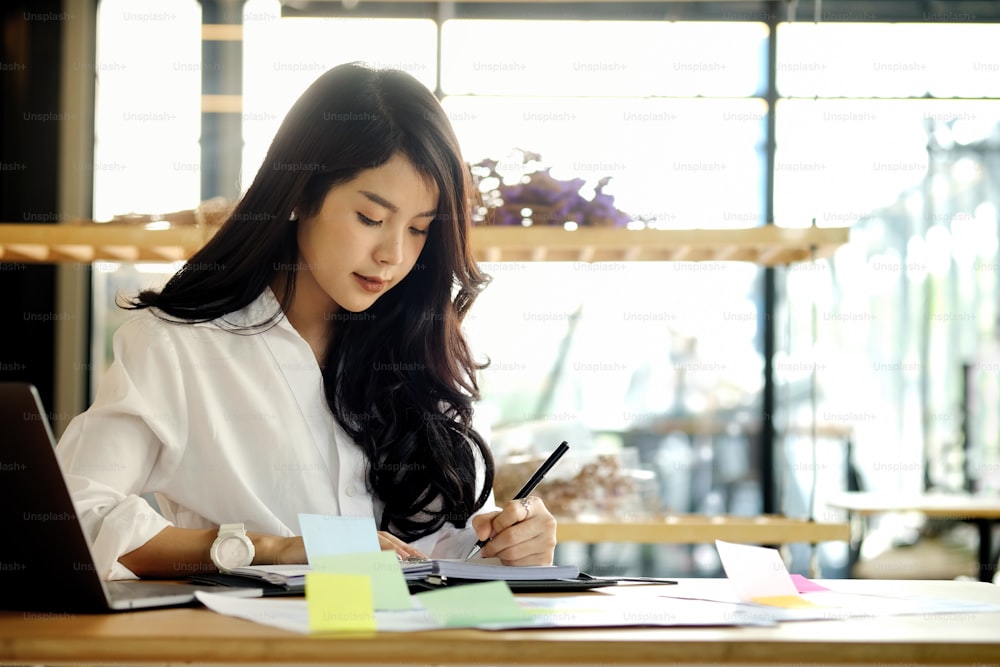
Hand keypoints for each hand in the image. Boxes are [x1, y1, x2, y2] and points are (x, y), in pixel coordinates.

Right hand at [261, 532, 425, 563]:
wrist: (283, 552)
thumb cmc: (310, 556)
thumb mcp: (338, 559)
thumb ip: (357, 561)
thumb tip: (382, 570)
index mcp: (356, 536)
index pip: (386, 540)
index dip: (404, 547)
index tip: (420, 558)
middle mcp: (352, 532)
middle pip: (385, 537)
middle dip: (405, 549)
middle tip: (422, 560)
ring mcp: (343, 534)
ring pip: (373, 539)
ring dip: (392, 549)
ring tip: (407, 560)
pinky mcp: (333, 540)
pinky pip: (355, 546)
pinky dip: (369, 552)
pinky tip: (379, 559)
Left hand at [471, 496, 556, 565]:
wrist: (528, 538)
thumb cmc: (511, 525)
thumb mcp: (496, 517)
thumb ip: (484, 521)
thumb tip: (483, 535)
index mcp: (534, 505)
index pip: (512, 511)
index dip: (497, 523)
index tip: (491, 531)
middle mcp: (546, 522)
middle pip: (511, 536)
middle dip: (493, 545)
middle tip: (487, 548)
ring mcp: (548, 542)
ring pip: (513, 553)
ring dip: (500, 554)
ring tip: (499, 551)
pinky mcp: (546, 559)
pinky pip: (518, 565)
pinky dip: (509, 563)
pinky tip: (510, 557)